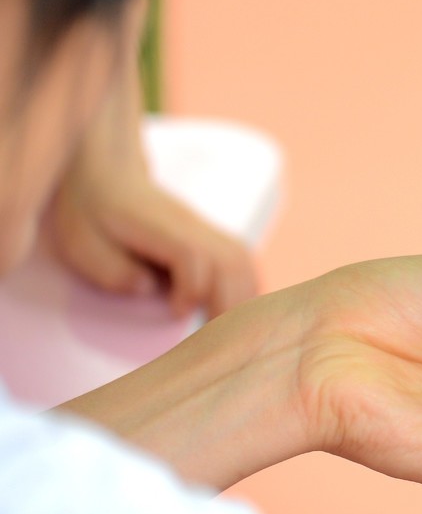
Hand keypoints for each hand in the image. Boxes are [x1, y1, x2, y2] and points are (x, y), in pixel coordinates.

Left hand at [41, 37, 255, 317]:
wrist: (107, 171)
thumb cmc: (90, 211)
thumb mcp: (81, 242)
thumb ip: (112, 270)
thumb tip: (149, 291)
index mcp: (157, 226)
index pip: (192, 255)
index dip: (191, 288)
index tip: (177, 314)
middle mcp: (190, 226)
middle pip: (231, 261)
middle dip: (233, 305)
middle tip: (223, 342)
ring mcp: (204, 229)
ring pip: (243, 260)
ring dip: (246, 298)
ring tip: (238, 332)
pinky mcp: (209, 237)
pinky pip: (243, 260)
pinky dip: (248, 288)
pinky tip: (241, 312)